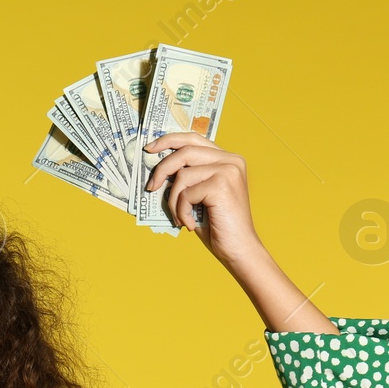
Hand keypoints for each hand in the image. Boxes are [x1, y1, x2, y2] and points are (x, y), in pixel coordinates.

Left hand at [143, 132, 264, 263]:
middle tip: (151, 187)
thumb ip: (188, 177)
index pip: (194, 139)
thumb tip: (159, 170)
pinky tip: (190, 224)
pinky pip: (186, 194)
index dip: (169, 140)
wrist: (238, 249)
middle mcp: (231, 160)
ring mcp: (228, 170)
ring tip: (180, 217)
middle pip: (185, 152)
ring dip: (173, 201)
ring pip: (182, 175)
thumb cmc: (217, 225)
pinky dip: (181, 211)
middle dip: (162, 169)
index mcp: (227, 159)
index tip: (150, 148)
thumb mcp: (199, 196)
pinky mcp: (222, 184)